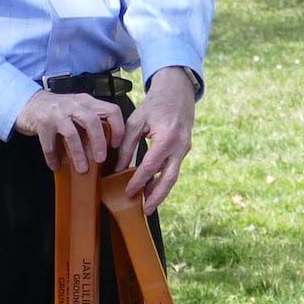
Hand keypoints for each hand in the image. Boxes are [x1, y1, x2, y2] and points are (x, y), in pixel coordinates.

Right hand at [16, 88, 125, 173]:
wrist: (29, 103)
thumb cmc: (57, 111)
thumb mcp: (78, 110)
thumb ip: (92, 121)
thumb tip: (107, 147)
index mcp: (87, 102)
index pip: (110, 109)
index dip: (118, 128)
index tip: (116, 145)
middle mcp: (73, 104)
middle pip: (92, 121)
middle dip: (99, 142)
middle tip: (101, 159)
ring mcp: (57, 113)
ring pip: (72, 133)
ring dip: (78, 153)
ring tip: (82, 169)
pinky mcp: (42, 122)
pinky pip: (49, 143)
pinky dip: (53, 157)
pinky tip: (55, 166)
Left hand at [117, 68, 199, 212]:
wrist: (177, 92)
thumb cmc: (155, 104)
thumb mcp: (136, 121)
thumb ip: (127, 145)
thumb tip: (118, 168)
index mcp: (167, 137)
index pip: (150, 166)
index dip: (139, 181)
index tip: (128, 192)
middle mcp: (179, 146)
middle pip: (169, 179)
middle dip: (157, 197)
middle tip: (145, 210)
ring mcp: (185, 149)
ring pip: (173, 177)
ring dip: (161, 192)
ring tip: (148, 204)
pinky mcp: (184, 150)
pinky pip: (174, 169)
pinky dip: (163, 180)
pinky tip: (153, 188)